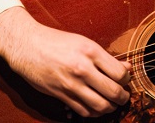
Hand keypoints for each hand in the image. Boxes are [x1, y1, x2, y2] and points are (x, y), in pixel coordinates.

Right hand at [0, 7, 131, 117]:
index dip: (126, 80)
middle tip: (123, 96)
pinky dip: (94, 112)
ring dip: (110, 107)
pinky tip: (96, 107)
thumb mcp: (83, 42)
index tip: (125, 80)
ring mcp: (71, 84)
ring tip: (112, 103)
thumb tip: (126, 68)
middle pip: (113, 92)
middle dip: (122, 97)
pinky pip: (84, 111)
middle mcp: (82, 69)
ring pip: (100, 106)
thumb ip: (104, 58)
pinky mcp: (62, 95)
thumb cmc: (55, 42)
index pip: (119, 73)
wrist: (27, 46)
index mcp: (90, 51)